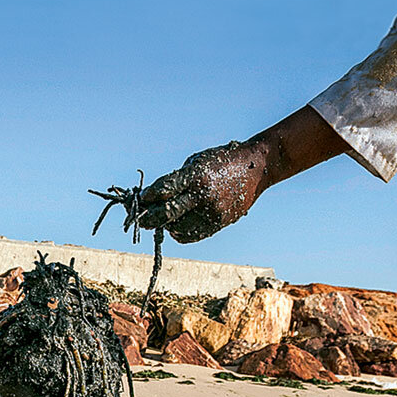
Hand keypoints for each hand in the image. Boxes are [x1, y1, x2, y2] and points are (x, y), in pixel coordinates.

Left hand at [137, 141, 268, 243]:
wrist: (256, 168)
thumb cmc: (221, 161)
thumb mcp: (197, 162)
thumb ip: (178, 180)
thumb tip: (153, 198)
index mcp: (197, 175)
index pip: (164, 189)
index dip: (148, 197)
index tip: (139, 199)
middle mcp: (204, 195)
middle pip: (167, 213)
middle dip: (149, 217)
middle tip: (140, 219)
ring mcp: (212, 211)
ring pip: (177, 228)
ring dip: (165, 226)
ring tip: (160, 221)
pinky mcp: (219, 223)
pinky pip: (192, 235)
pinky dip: (179, 233)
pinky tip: (174, 227)